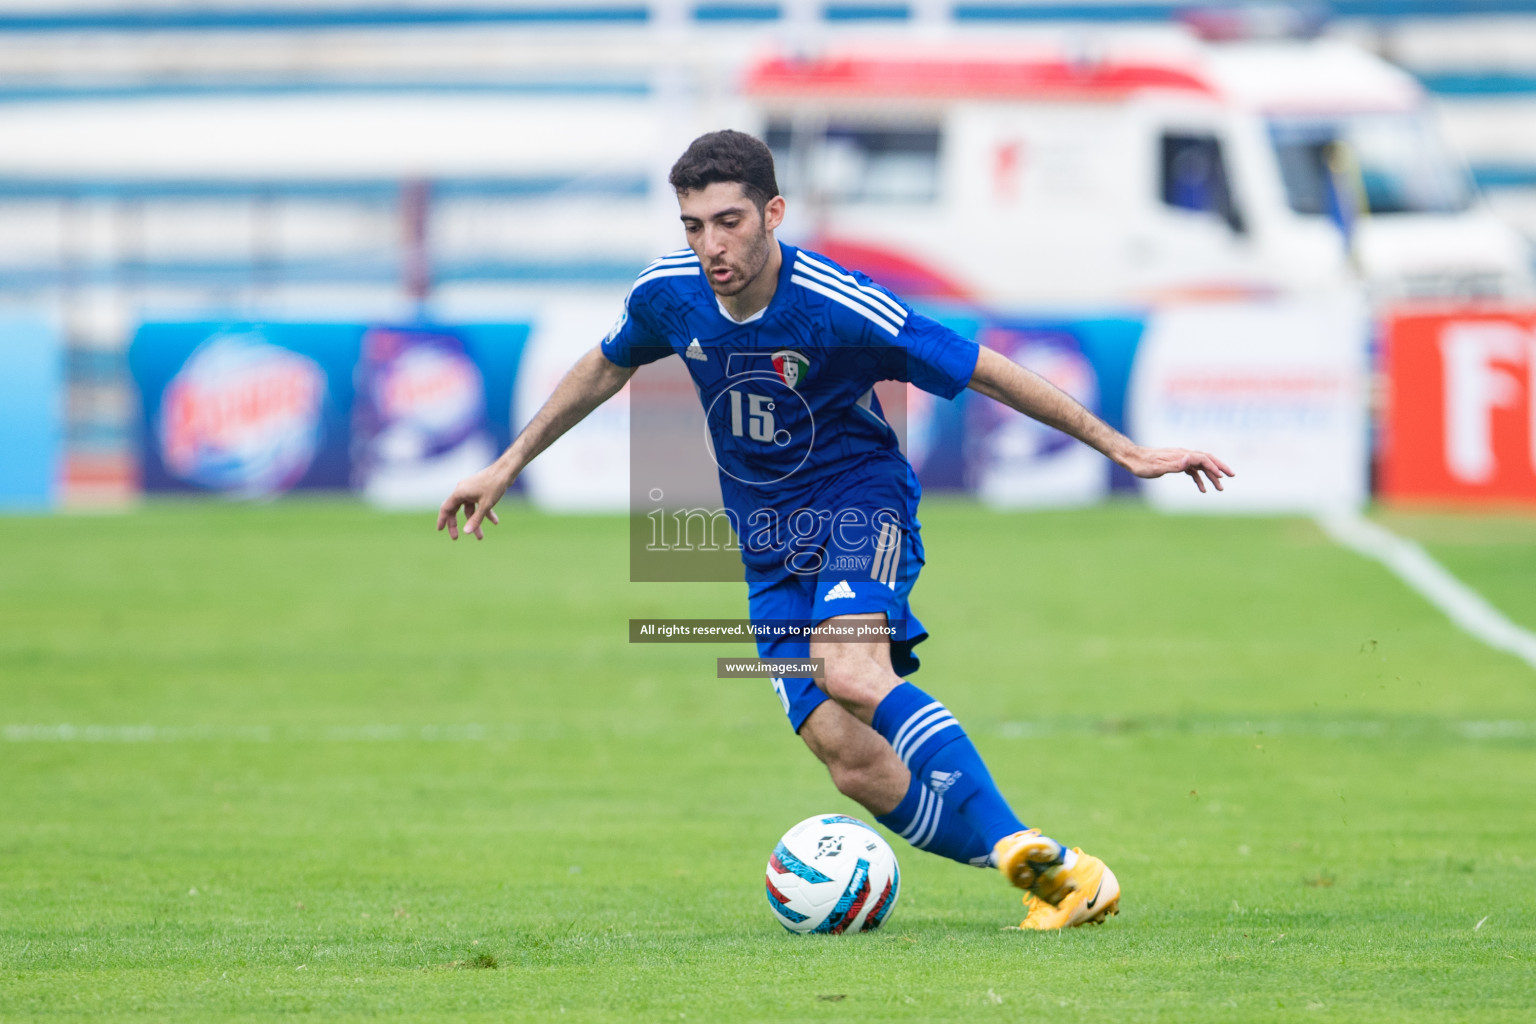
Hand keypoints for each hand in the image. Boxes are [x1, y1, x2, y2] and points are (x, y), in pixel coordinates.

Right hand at [436, 464, 511, 539]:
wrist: (506, 470)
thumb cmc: (494, 485)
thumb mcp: (485, 505)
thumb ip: (476, 520)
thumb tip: (466, 532)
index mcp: (459, 492)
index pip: (446, 508)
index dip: (442, 520)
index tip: (440, 530)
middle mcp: (462, 490)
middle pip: (455, 510)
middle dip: (456, 524)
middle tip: (456, 538)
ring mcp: (471, 490)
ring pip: (469, 509)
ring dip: (474, 522)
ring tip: (480, 537)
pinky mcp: (480, 490)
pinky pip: (478, 504)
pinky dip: (485, 513)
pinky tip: (495, 522)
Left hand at [1119, 445, 1233, 493]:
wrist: (1131, 458)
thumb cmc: (1142, 465)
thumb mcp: (1157, 468)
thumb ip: (1175, 465)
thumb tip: (1191, 458)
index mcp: (1181, 455)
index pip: (1203, 459)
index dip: (1214, 467)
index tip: (1222, 477)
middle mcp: (1183, 455)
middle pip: (1206, 459)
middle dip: (1220, 467)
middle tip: (1232, 476)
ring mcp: (1180, 459)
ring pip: (1201, 466)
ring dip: (1211, 476)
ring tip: (1220, 488)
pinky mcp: (1176, 464)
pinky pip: (1192, 471)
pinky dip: (1199, 479)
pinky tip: (1203, 489)